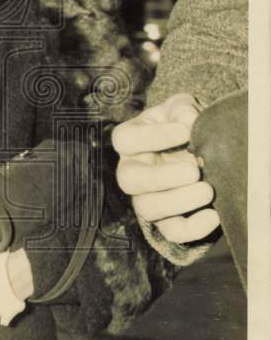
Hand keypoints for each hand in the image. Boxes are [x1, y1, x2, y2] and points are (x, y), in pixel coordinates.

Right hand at [112, 93, 218, 243]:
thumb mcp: (182, 108)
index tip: (185, 132)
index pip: (124, 139)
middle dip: (161, 177)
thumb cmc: (184, 125)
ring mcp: (146, 197)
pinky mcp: (166, 220)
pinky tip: (214, 215)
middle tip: (193, 170)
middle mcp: (132, 170)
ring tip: (208, 191)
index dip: (152, 137)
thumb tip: (187, 121)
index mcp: (131, 141)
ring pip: (148, 208)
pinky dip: (192, 228)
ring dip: (178, 201)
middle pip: (129, 179)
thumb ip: (182, 109)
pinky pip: (171, 231)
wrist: (200, 149)